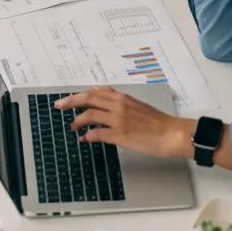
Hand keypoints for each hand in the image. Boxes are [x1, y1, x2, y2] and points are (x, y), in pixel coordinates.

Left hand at [55, 86, 192, 158]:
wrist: (172, 134)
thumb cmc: (157, 122)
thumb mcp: (137, 104)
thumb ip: (120, 100)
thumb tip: (103, 96)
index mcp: (122, 97)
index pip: (95, 92)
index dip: (79, 95)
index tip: (68, 98)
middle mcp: (118, 105)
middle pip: (88, 99)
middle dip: (70, 102)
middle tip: (58, 106)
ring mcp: (119, 120)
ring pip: (90, 114)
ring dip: (78, 120)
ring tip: (73, 126)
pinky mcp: (121, 135)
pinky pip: (98, 133)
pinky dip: (88, 135)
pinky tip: (84, 139)